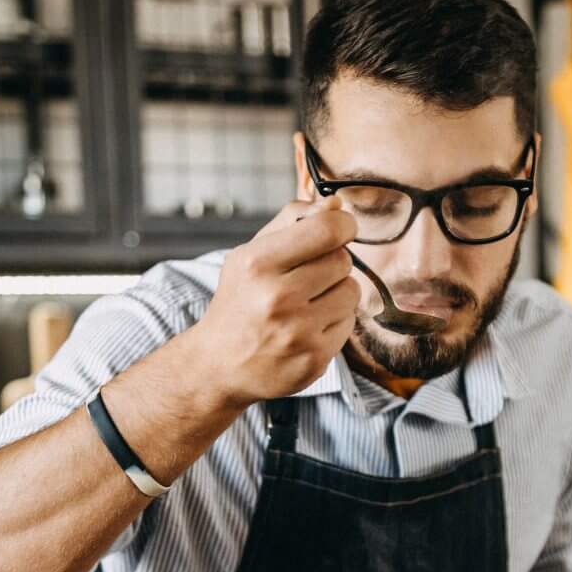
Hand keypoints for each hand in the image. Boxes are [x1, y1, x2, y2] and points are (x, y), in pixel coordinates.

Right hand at [190, 196, 358, 408]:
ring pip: (352, 291)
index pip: (327, 229)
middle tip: (311, 274)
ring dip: (337, 292)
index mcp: (258, 265)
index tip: (342, 228)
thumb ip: (292, 221)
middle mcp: (277, 299)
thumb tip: (336, 205)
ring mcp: (298, 332)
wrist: (219, 365)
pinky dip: (335, 321)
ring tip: (309, 302)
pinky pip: (349, 323)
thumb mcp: (250, 255)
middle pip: (342, 260)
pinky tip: (309, 326)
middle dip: (333, 262)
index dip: (343, 224)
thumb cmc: (239, 302)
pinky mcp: (315, 359)